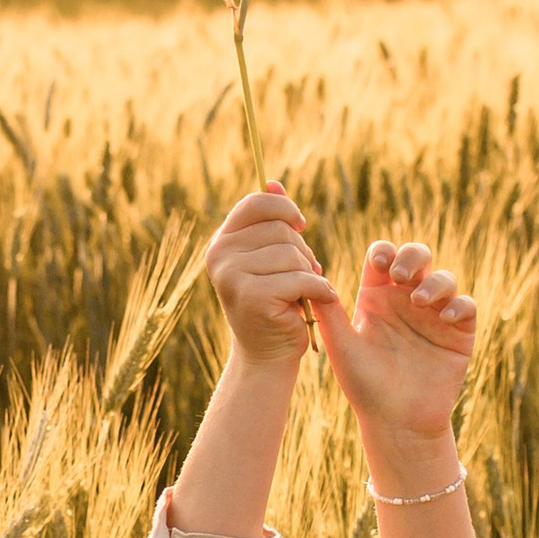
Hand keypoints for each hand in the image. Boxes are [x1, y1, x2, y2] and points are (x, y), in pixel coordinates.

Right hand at [205, 190, 340, 368]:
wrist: (267, 355)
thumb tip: (273, 182)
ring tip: (304, 291)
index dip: (284, 208)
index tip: (301, 225)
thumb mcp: (269, 258)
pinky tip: (319, 299)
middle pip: (280, 229)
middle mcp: (219, 256)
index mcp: (222, 242)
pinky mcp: (253, 297)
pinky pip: (301, 278)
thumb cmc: (274, 303)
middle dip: (302, 250)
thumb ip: (270, 222)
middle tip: (303, 274)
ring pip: (292, 254)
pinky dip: (318, 289)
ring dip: (310, 272)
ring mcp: (232, 277)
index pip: (255, 203)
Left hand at [317, 237, 475, 442]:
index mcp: (378, 297)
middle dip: (412, 256)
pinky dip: (459, 304)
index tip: (380, 264)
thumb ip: (328, 313)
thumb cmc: (363, 385)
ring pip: (443, 278)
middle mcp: (406, 300)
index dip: (384, 252)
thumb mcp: (342, 346)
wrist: (396, 421)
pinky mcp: (458, 332)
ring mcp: (434, 315)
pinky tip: (445, 316)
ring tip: (418, 301)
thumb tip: (309, 277)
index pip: (383, 257)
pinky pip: (466, 306)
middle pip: (417, 256)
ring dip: (433, 282)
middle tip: (400, 274)